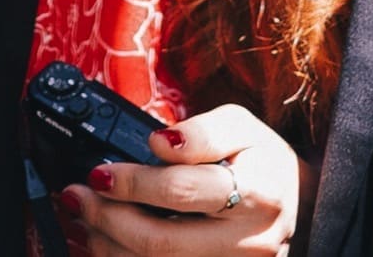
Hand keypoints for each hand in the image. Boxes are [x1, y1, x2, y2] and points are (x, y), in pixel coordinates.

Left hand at [60, 104, 313, 256]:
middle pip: (162, 242)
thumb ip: (203, 131)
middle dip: (108, 219)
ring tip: (84, 221)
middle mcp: (248, 243)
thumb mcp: (243, 127)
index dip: (134, 183)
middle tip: (78, 196)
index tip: (101, 172)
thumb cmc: (261, 162)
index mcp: (258, 192)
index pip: (183, 191)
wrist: (294, 207)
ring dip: (109, 248)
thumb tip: (159, 143)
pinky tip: (106, 246)